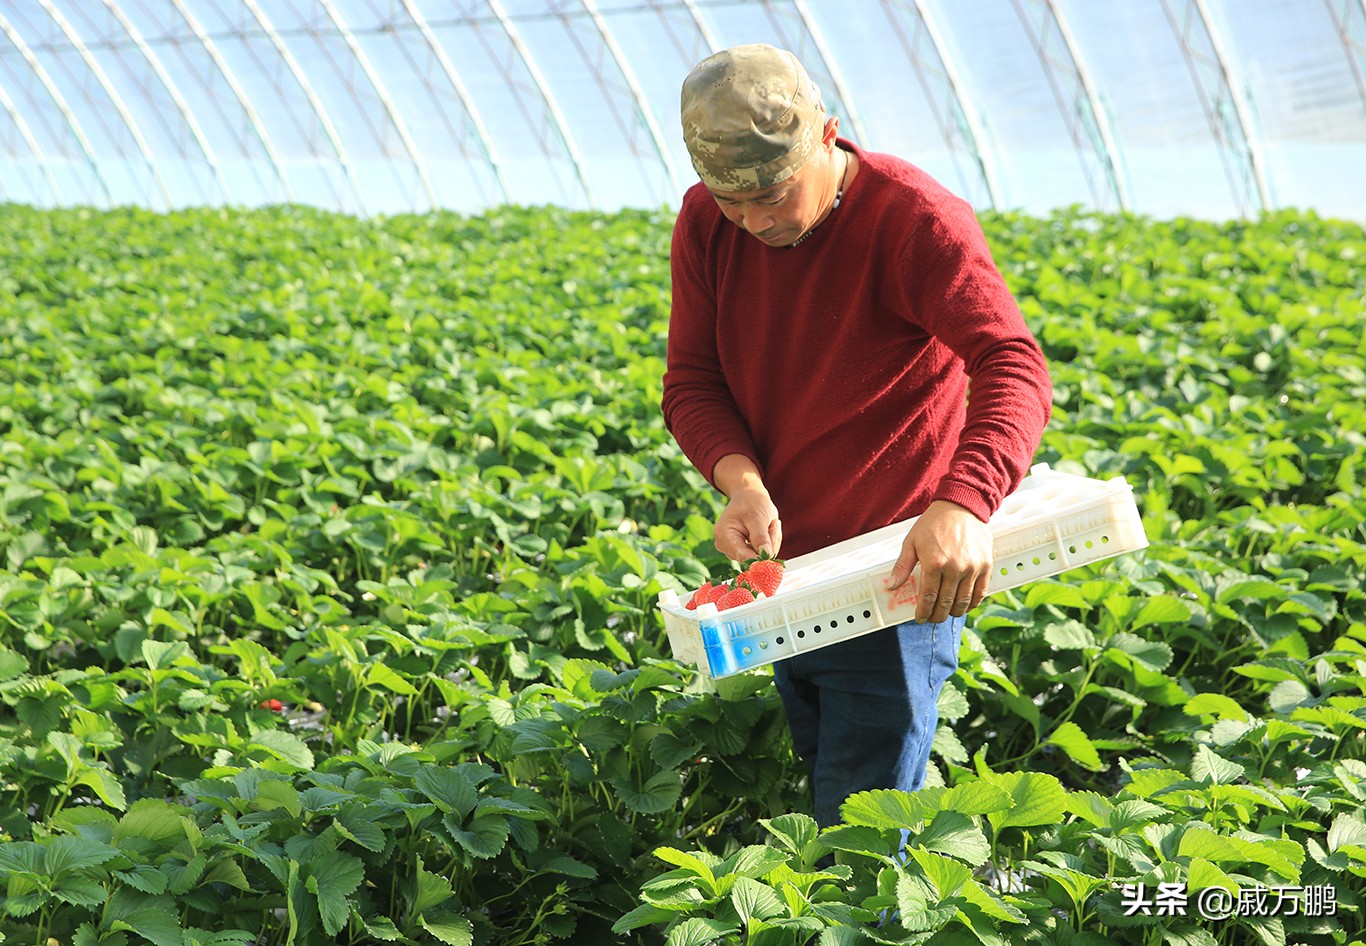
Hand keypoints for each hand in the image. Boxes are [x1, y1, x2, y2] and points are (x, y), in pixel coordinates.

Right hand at [715, 486, 781, 561]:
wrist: (750, 496)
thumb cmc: (750, 502)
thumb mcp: (757, 516)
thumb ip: (760, 537)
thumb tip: (767, 555)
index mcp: (724, 536)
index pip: (742, 556)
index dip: (759, 558)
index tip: (772, 553)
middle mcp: (726, 547)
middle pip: (753, 558)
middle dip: (768, 545)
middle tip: (774, 525)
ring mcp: (736, 550)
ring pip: (760, 557)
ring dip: (771, 543)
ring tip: (771, 524)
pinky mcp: (746, 551)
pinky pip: (763, 554)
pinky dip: (771, 543)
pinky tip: (769, 529)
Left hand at [886, 500, 991, 622]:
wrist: (962, 506)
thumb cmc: (934, 523)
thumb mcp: (912, 542)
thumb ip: (902, 566)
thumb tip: (891, 586)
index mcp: (934, 563)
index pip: (928, 597)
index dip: (923, 612)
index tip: (920, 618)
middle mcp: (954, 568)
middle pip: (945, 603)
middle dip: (937, 616)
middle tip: (932, 618)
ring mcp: (972, 568)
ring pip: (963, 602)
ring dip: (953, 612)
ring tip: (946, 613)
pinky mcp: (986, 565)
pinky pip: (980, 593)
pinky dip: (972, 604)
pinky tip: (964, 606)